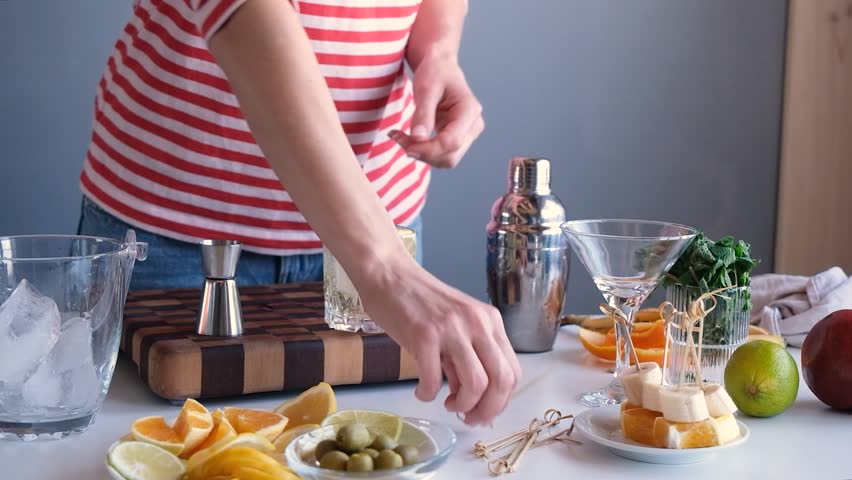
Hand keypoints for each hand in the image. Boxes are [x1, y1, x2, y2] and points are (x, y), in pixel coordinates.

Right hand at [356, 257, 520, 425]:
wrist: (390, 275)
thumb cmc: (420, 303)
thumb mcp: (456, 327)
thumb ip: (468, 358)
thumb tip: (474, 400)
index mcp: (490, 321)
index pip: (512, 371)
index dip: (501, 401)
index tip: (484, 411)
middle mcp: (477, 323)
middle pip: (501, 380)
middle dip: (487, 410)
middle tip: (468, 418)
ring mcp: (452, 328)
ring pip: (476, 383)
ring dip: (462, 406)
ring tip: (447, 404)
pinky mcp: (424, 334)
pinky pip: (434, 380)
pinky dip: (428, 394)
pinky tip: (421, 391)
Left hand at [389, 53, 483, 167]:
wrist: (441, 66)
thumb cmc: (435, 71)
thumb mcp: (426, 88)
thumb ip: (423, 114)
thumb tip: (418, 139)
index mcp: (469, 110)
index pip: (452, 142)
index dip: (428, 149)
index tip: (405, 143)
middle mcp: (473, 125)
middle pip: (450, 156)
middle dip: (423, 153)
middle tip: (398, 138)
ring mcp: (467, 134)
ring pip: (445, 159)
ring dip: (421, 154)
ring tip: (400, 137)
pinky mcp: (457, 138)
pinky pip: (440, 154)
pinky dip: (422, 151)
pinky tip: (406, 138)